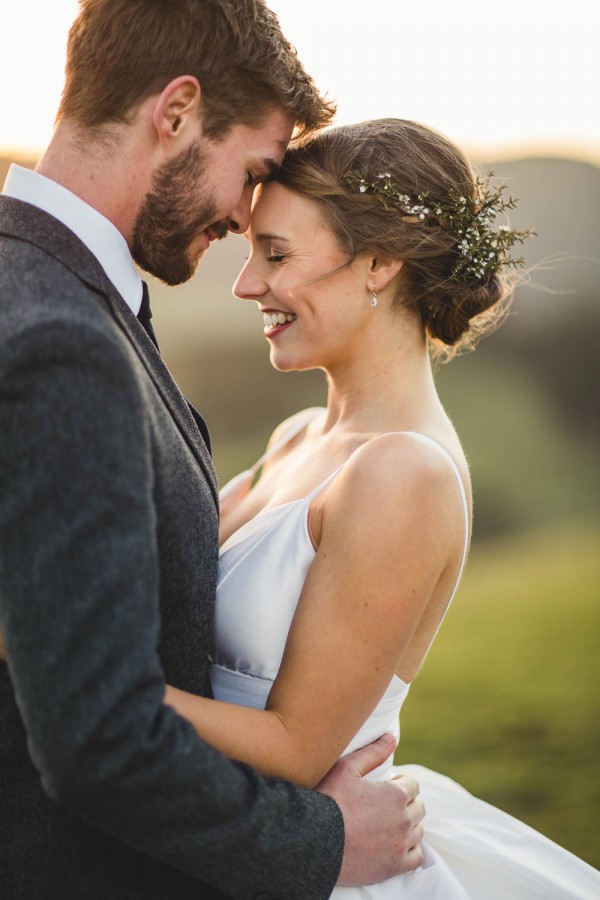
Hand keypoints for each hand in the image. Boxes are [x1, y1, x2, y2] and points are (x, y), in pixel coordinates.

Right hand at [316, 734, 424, 885]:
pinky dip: (410, 850)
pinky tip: (395, 845)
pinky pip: (416, 857)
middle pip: (418, 808)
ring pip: (417, 831)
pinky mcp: (394, 866)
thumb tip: (392, 738)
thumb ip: (373, 752)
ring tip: (387, 825)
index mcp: (395, 794)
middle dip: (405, 804)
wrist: (313, 842)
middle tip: (384, 807)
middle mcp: (403, 819)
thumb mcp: (346, 769)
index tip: (386, 788)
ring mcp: (400, 845)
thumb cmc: (328, 801)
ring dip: (407, 826)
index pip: (412, 785)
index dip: (399, 784)